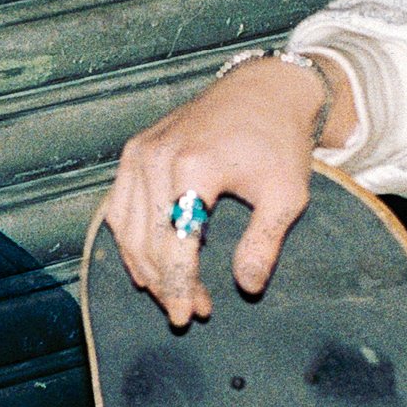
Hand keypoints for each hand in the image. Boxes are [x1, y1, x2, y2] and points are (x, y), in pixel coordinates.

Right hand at [101, 52, 359, 326]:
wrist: (264, 90)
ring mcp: (139, 152)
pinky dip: (130, 241)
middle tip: (190, 312)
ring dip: (145, 268)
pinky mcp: (135, 151)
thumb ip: (264, 242)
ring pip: (126, 228)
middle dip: (166, 283)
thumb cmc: (280, 142)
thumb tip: (248, 287)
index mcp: (193, 167)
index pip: (174, 244)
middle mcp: (156, 157)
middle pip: (147, 241)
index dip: (179, 285)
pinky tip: (149, 268)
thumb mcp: (286, 195)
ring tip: (173, 294)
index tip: (189, 316)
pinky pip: (119, 207)